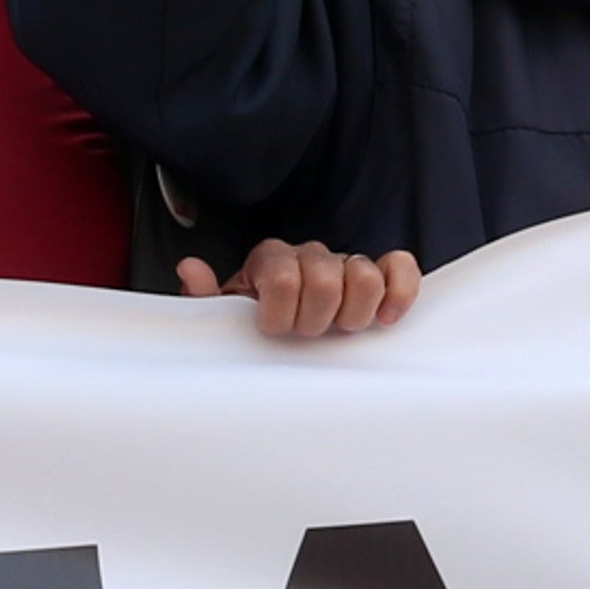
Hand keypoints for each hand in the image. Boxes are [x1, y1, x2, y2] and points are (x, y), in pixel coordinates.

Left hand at [183, 239, 417, 337]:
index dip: (279, 312)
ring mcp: (345, 264)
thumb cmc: (253, 322)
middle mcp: (309, 255)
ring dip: (352, 313)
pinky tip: (384, 318)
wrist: (280, 326)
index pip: (282, 276)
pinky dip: (398, 292)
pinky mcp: (378, 276)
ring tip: (337, 328)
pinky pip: (399, 268)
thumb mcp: (221, 315)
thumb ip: (204, 296)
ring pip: (364, 275)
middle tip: (304, 333)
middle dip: (314, 318)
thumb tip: (191, 269)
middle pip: (325, 278)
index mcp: (270, 260)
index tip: (272, 329)